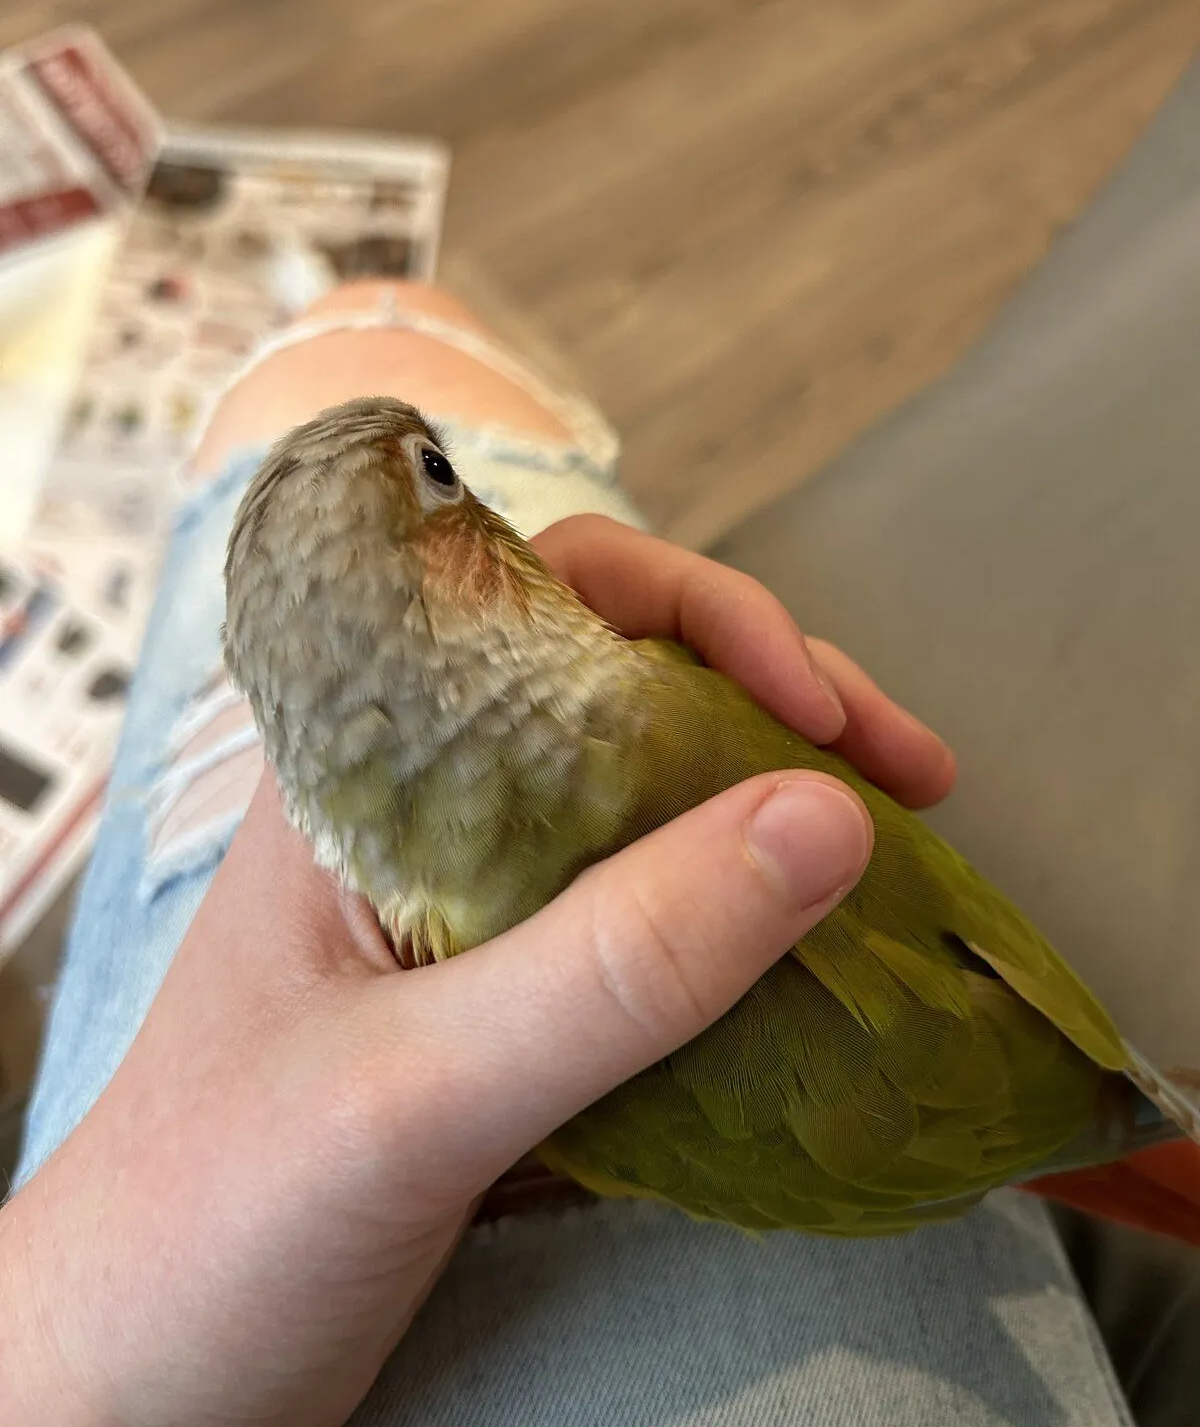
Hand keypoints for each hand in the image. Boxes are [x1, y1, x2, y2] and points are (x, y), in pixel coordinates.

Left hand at [0, 519, 952, 1426]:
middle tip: (909, 769)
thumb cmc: (208, 1223)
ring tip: (894, 848)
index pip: (543, 601)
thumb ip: (613, 964)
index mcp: (366, 769)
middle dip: (776, 703)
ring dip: (773, 809)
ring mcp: (466, 909)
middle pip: (623, 688)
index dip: (701, 614)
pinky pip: (645, 923)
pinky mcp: (500, 1004)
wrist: (127, 1385)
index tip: (819, 703)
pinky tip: (816, 952)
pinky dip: (743, 921)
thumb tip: (821, 822)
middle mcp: (422, 812)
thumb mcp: (417, 1090)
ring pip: (646, 803)